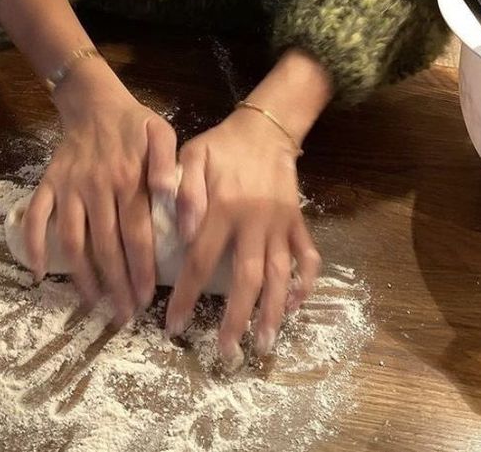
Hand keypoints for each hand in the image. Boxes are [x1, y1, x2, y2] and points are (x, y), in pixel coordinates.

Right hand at [22, 60, 176, 323]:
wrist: (93, 101)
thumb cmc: (133, 123)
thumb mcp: (161, 132)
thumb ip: (168, 163)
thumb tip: (170, 195)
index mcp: (127, 179)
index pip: (135, 234)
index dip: (140, 270)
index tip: (145, 299)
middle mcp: (96, 188)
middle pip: (106, 246)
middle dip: (116, 285)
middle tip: (123, 315)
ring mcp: (69, 188)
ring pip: (73, 240)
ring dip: (82, 276)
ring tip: (93, 304)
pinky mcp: (48, 184)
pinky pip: (37, 218)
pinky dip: (35, 245)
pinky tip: (39, 273)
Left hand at [165, 107, 319, 366]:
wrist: (265, 128)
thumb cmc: (221, 146)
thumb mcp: (192, 154)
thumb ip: (185, 189)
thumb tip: (182, 231)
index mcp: (223, 208)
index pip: (200, 261)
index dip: (185, 296)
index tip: (173, 326)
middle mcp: (253, 222)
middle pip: (246, 279)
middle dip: (235, 319)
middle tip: (225, 352)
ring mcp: (279, 224)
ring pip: (279, 275)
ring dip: (273, 312)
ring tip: (264, 343)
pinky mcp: (297, 222)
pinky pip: (307, 256)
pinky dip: (305, 282)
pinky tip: (295, 305)